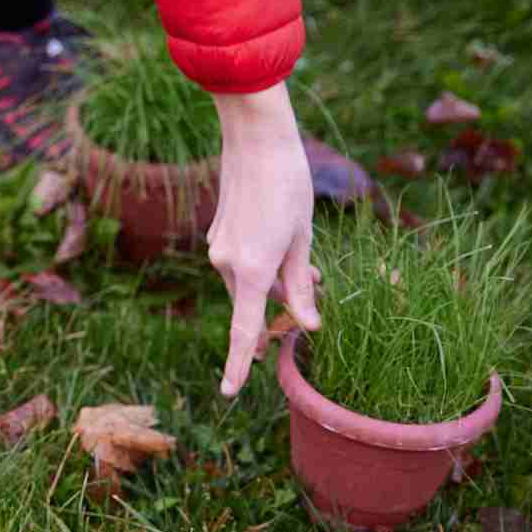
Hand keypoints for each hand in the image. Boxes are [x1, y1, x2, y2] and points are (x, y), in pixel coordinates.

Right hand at [207, 82, 320, 396]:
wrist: (255, 140)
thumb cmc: (287, 185)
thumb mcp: (303, 239)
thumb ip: (301, 285)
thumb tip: (307, 324)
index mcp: (250, 270)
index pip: (243, 328)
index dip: (238, 362)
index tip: (230, 391)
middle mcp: (226, 264)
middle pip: (252, 303)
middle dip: (279, 306)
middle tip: (314, 294)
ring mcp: (218, 249)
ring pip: (247, 282)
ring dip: (273, 280)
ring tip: (305, 260)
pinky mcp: (217, 234)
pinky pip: (238, 262)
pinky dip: (259, 262)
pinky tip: (280, 237)